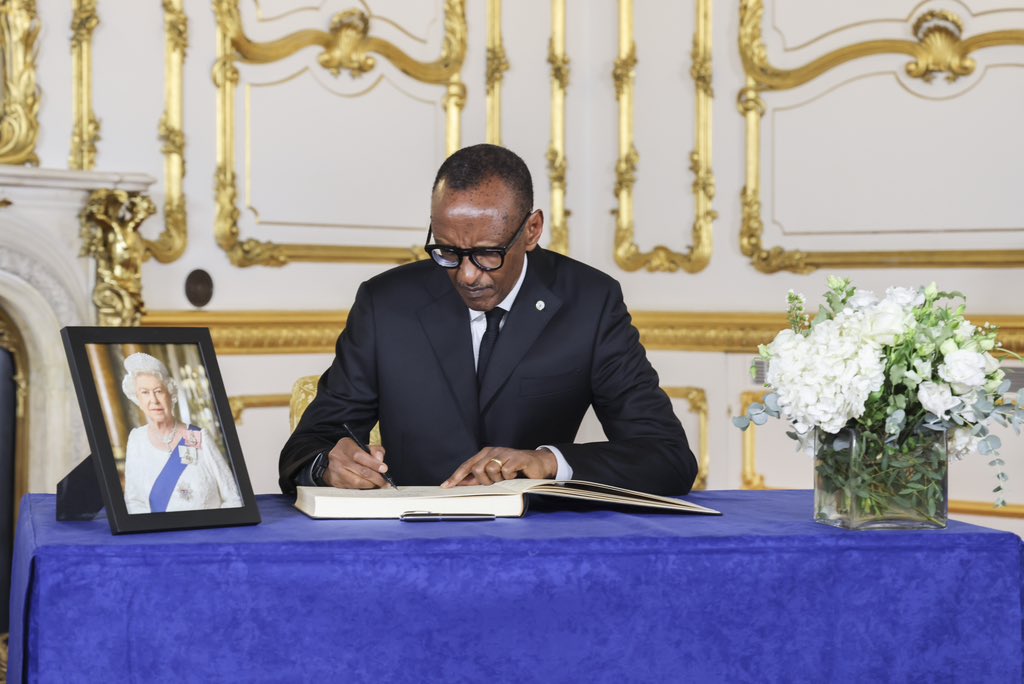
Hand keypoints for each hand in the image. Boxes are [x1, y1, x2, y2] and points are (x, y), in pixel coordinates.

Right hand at [322, 437, 391, 488]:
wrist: (334, 460)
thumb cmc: (351, 452)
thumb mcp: (363, 445)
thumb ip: (375, 450)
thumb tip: (380, 459)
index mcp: (345, 446)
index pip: (359, 455)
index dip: (373, 463)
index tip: (384, 469)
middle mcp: (338, 458)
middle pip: (360, 470)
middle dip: (376, 477)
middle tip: (384, 481)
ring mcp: (335, 471)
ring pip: (356, 482)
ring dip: (370, 485)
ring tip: (378, 484)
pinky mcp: (336, 482)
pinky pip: (352, 488)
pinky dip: (363, 488)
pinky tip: (369, 486)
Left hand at [441, 447, 556, 487]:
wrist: (537, 464)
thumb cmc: (514, 470)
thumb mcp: (495, 474)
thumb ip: (479, 478)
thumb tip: (462, 484)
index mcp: (485, 454)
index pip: (467, 465)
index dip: (456, 476)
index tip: (446, 486)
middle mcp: (493, 451)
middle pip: (477, 469)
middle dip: (484, 481)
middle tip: (495, 483)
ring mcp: (505, 453)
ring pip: (491, 470)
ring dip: (498, 479)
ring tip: (506, 478)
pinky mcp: (516, 458)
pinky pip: (506, 470)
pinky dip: (509, 476)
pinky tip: (515, 474)